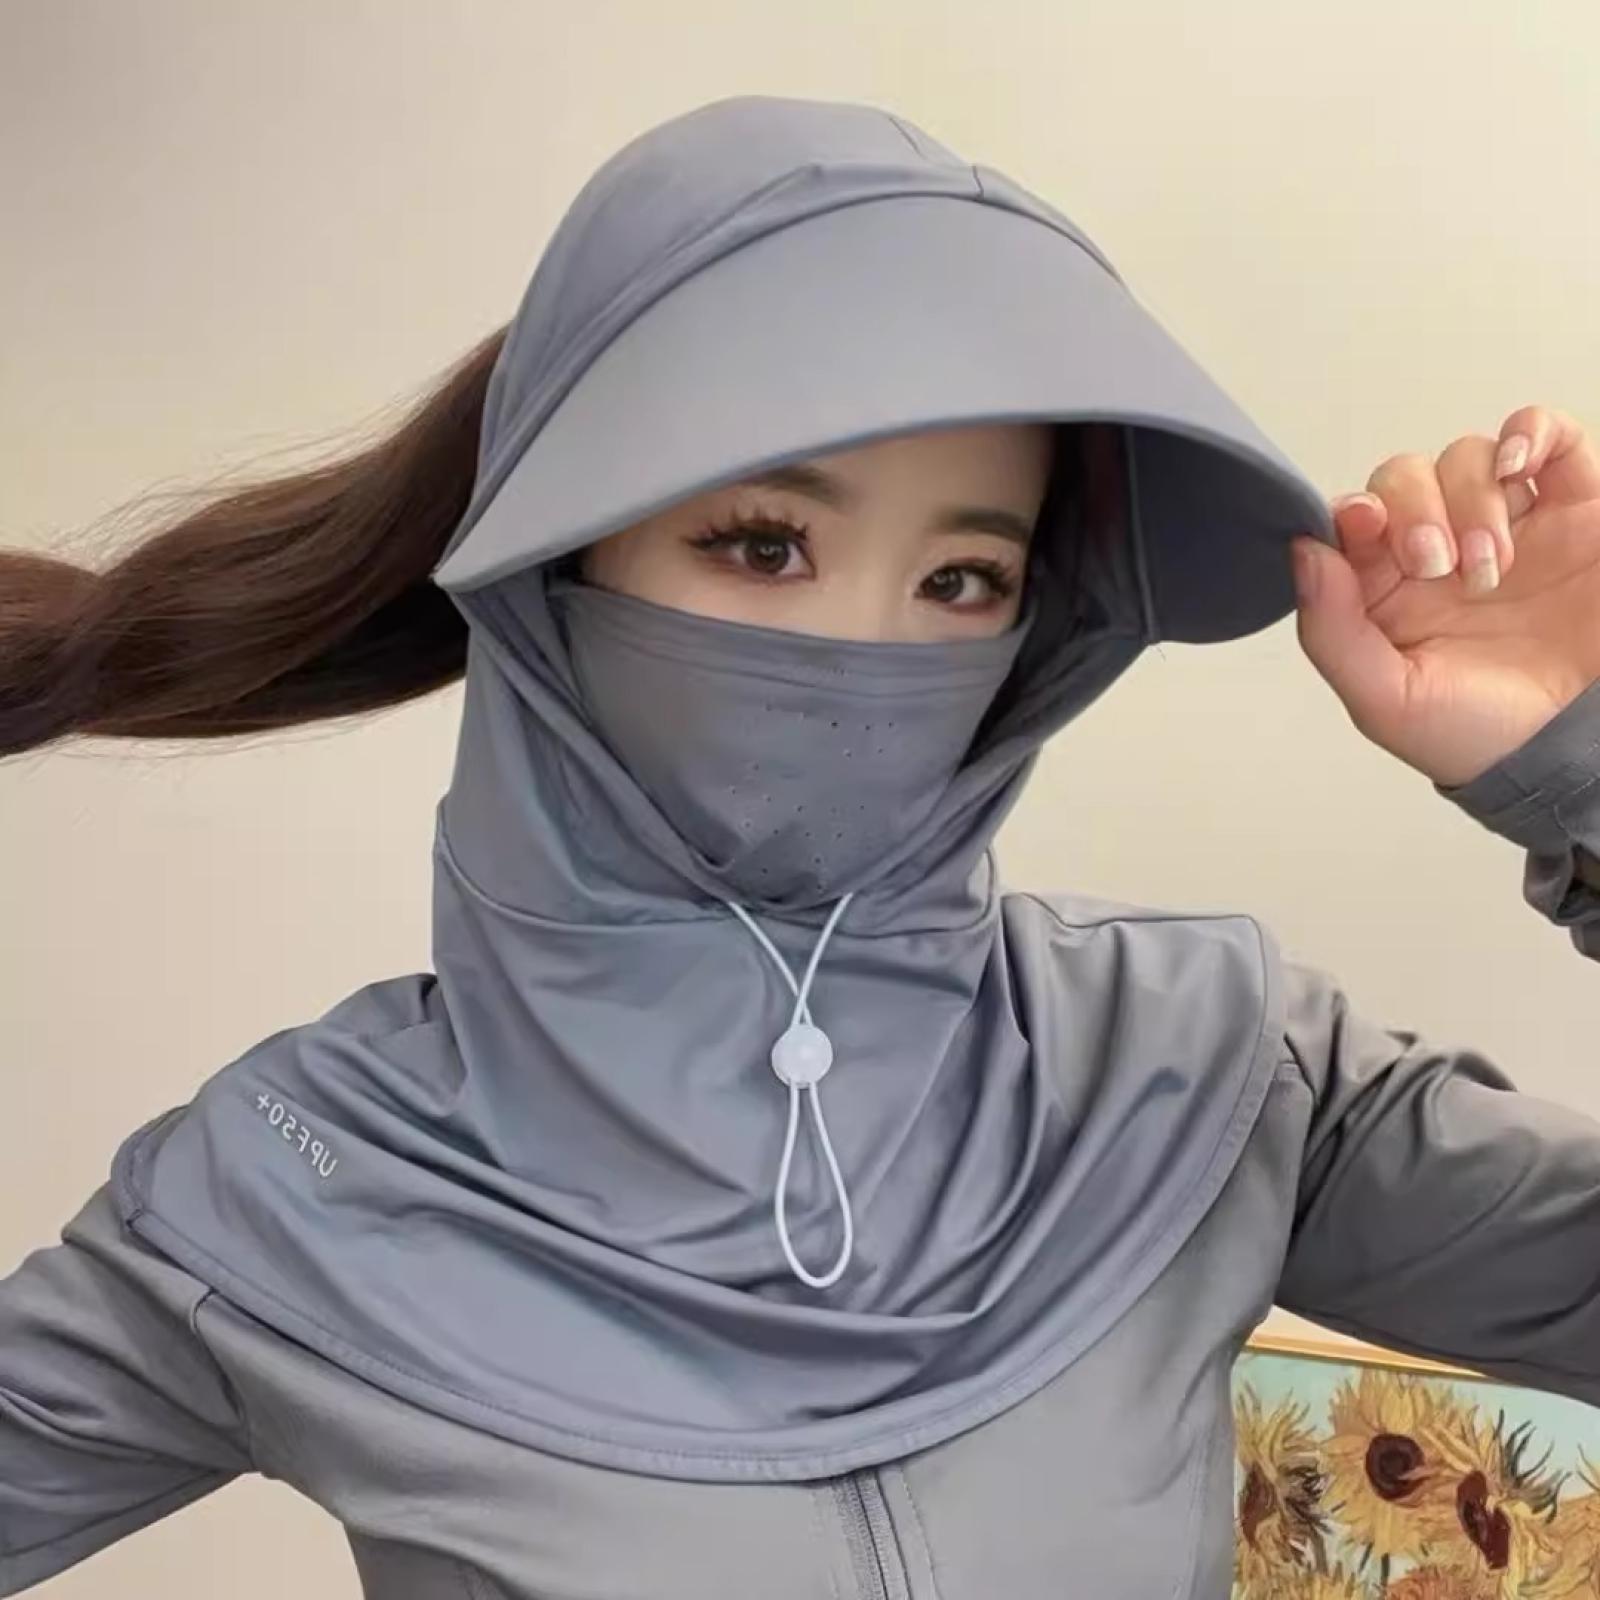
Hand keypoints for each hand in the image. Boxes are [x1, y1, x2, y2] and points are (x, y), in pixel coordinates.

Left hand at [1292, 406, 1599, 787]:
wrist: (1578, 749)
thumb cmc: (1479, 734)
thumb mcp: (1385, 700)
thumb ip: (1332, 630)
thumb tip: (1302, 550)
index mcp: (1385, 591)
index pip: (1352, 521)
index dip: (1353, 512)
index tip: (1366, 525)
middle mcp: (1440, 549)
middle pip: (1403, 478)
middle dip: (1415, 511)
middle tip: (1439, 566)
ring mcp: (1507, 524)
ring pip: (1467, 458)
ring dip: (1470, 499)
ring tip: (1492, 567)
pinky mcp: (1575, 508)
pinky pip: (1551, 438)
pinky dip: (1532, 431)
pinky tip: (1520, 465)